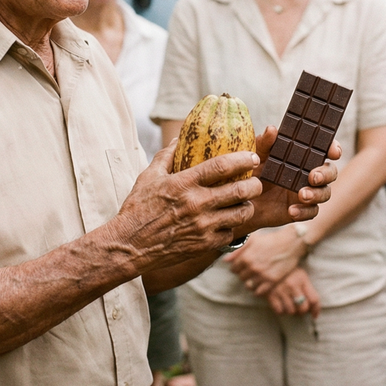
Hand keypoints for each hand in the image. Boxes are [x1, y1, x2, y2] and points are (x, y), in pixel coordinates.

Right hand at [113, 142, 261, 271]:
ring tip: (244, 202)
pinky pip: (230, 233)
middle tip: (255, 182)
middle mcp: (197, 203)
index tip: (253, 157)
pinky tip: (226, 221)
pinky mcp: (204, 244)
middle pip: (240, 190)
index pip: (221, 166)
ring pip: (241, 213)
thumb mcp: (148, 177)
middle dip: (254, 184)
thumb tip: (179, 139)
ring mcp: (203, 226)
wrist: (130, 246)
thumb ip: (166, 156)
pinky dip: (232, 226)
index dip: (242, 159)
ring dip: (247, 205)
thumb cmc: (138, 209)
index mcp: (184, 183)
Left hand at [224, 225, 304, 295]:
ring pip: (248, 286)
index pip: (234, 268)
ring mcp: (262, 276)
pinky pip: (259, 292)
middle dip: (243, 274)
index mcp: (246, 257)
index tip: (241, 266)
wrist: (290, 243)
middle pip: (241, 277)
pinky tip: (261, 284)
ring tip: (254, 277)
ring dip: (250, 282)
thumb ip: (238, 249)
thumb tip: (226, 260)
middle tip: (249, 271)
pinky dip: (258, 290)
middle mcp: (252, 268)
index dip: (237, 267)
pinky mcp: (271, 281)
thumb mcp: (252, 240)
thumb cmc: (270, 239)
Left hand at [244, 126, 337, 231]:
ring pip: (325, 193)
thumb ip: (265, 143)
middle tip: (313, 177)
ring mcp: (308, 191)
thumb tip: (272, 129)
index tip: (333, 152)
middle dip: (326, 174)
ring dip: (317, 194)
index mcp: (304, 155)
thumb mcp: (257, 155)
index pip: (324, 149)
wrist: (244, 198)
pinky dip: (305, 211)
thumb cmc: (254, 170)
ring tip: (302, 195)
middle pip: (330, 172)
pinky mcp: (303, 208)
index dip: (333, 148)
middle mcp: (310, 172)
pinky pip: (312, 212)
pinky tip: (292, 210)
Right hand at [266, 267, 320, 317]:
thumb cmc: (287, 272)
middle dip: (302, 312)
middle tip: (299, 310)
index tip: (314, 315)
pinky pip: (279, 311)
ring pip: (291, 311)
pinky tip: (281, 305)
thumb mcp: (300, 275)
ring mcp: (281, 290)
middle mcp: (292, 284)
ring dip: (291, 311)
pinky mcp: (270, 295)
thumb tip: (314, 309)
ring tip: (289, 306)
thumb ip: (307, 288)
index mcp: (302, 278)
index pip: (314, 299)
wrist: (267, 266)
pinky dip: (281, 311)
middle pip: (303, 308)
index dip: (315, 310)